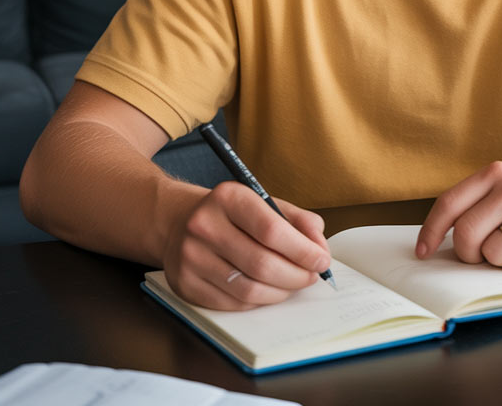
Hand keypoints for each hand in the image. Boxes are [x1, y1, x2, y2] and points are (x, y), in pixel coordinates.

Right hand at [162, 181, 331, 309]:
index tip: (322, 260)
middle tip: (313, 276)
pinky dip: (259, 301)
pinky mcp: (186, 285)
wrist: (179, 222)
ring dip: (280, 291)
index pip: (272, 230)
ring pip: (248, 289)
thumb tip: (319, 244)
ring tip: (294, 283)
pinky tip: (269, 290)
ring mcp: (191, 258)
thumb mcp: (263, 202)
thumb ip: (296, 219)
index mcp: (228, 198)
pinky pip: (233, 303)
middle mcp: (204, 226)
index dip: (302, 250)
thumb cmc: (231, 213)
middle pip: (262, 263)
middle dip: (296, 275)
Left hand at [415, 161, 501, 270]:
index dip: (432, 230)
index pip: (450, 203)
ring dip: (501, 262)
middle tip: (484, 256)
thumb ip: (480, 205)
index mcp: (497, 172)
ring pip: (493, 254)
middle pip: (467, 234)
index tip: (424, 251)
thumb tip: (442, 241)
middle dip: (470, 255)